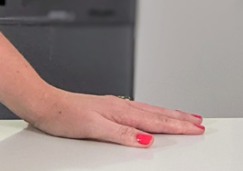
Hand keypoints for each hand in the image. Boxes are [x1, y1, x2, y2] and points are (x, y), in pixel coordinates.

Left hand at [27, 88, 204, 147]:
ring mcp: (112, 106)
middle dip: (180, 118)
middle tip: (200, 122)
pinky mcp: (105, 108)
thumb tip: (146, 140)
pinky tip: (150, 115)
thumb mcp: (93, 128)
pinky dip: (151, 113)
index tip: (197, 129)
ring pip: (148, 110)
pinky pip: (137, 110)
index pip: (155, 120)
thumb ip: (121, 134)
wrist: (43, 103)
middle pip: (156, 113)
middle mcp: (118, 106)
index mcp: (119, 111)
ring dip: (168, 113)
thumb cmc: (63, 114)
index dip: (178, 126)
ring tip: (184, 116)